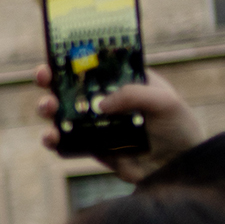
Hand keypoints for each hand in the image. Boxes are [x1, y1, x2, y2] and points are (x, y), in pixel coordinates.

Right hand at [35, 65, 204, 182]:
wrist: (180, 167)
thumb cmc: (179, 127)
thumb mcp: (164, 101)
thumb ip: (133, 95)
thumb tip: (100, 105)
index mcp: (122, 81)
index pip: (92, 65)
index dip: (71, 59)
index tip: (56, 55)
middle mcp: (105, 101)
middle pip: (69, 87)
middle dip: (50, 81)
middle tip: (44, 78)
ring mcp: (95, 125)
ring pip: (61, 115)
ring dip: (47, 109)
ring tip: (48, 108)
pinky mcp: (92, 149)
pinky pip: (66, 144)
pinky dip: (54, 142)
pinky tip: (52, 138)